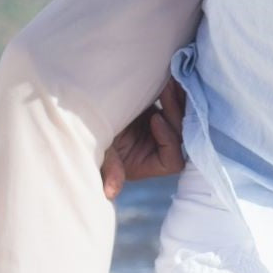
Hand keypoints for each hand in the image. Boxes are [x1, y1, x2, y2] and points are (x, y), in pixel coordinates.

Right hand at [101, 81, 186, 199]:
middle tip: (166, 91)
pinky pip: (179, 105)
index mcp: (145, 165)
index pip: (173, 162)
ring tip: (170, 81)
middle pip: (183, 137)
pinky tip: (172, 78)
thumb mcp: (100, 147)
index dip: (169, 141)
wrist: (87, 103)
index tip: (154, 118)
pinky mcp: (160, 111)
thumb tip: (110, 194)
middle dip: (176, 114)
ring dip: (180, 100)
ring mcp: (160, 131)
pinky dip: (179, 93)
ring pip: (184, 119)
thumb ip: (109, 167)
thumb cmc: (90, 128)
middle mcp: (156, 150)